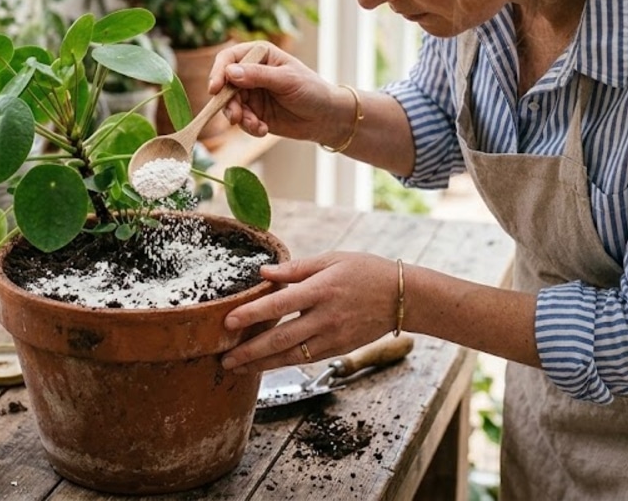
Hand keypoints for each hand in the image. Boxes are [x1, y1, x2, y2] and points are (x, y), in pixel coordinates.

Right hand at [207, 41, 349, 144]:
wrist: (325, 118)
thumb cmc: (312, 90)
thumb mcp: (287, 80)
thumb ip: (258, 76)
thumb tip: (230, 73)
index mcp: (260, 55)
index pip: (229, 58)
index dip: (219, 72)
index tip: (215, 89)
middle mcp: (251, 72)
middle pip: (225, 85)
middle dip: (228, 103)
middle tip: (236, 117)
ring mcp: (251, 93)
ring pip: (230, 105)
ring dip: (240, 118)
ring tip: (257, 126)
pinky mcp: (253, 112)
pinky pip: (241, 120)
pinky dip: (249, 126)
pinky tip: (263, 130)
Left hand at [220, 252, 400, 373]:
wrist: (403, 298)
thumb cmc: (366, 272)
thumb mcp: (332, 259)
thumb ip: (296, 269)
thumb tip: (263, 272)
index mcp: (322, 290)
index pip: (280, 304)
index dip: (253, 314)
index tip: (229, 321)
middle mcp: (325, 317)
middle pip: (281, 339)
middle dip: (250, 351)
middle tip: (225, 358)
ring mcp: (333, 337)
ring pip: (291, 356)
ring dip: (261, 364)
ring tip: (237, 368)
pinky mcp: (338, 349)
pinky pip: (305, 359)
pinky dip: (282, 363)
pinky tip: (264, 364)